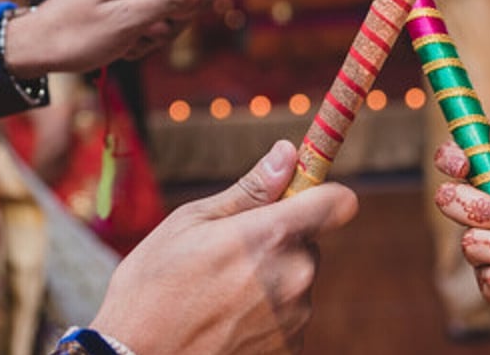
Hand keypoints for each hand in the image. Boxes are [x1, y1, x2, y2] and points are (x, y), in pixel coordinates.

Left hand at [3, 0, 212, 76]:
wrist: (37, 45)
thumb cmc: (78, 34)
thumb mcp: (129, 21)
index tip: (174, 18)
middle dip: (173, 20)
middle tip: (144, 34)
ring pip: (172, 8)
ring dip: (157, 32)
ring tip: (129, 40)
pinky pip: (154, 13)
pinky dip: (144, 33)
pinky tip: (122, 41)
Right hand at [91, 140, 357, 354]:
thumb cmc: (152, 288)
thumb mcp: (191, 222)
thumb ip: (250, 190)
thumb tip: (287, 153)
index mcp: (273, 235)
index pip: (337, 202)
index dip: (322, 195)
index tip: (301, 196)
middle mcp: (295, 276)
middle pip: (308, 243)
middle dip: (278, 243)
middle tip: (230, 256)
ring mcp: (295, 318)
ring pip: (297, 281)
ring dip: (272, 281)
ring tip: (219, 295)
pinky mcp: (290, 349)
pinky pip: (289, 317)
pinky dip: (266, 316)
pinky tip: (226, 321)